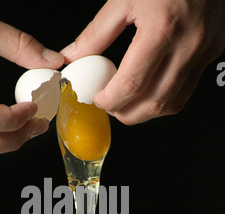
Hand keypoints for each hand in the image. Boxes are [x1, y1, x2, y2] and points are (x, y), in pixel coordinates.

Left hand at [62, 0, 224, 124]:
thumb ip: (97, 32)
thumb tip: (74, 56)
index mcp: (162, 29)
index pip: (132, 85)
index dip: (110, 100)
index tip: (99, 100)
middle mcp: (188, 45)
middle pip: (153, 104)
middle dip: (126, 114)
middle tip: (111, 107)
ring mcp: (204, 52)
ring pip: (171, 104)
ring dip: (145, 112)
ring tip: (128, 102)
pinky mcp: (212, 55)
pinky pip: (186, 91)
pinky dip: (163, 99)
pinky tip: (149, 90)